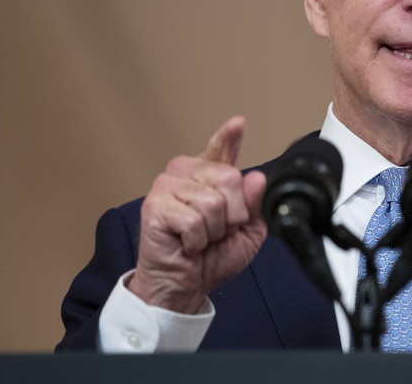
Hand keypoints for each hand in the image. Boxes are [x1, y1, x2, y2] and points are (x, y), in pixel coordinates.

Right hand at [128, 116, 266, 312]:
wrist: (185, 286)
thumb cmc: (211, 258)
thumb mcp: (247, 231)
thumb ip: (254, 204)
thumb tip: (256, 178)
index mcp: (209, 178)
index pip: (221, 150)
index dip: (229, 137)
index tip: (238, 123)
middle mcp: (186, 175)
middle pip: (229, 178)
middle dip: (233, 215)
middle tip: (216, 232)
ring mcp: (167, 186)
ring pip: (213, 201)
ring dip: (213, 230)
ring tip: (199, 238)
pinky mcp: (155, 205)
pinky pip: (194, 219)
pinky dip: (197, 239)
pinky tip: (186, 243)